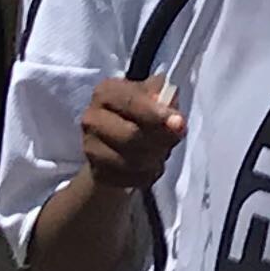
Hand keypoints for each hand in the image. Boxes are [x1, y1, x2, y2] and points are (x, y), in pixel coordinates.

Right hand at [79, 77, 186, 194]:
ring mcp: (90, 146)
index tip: (180, 124)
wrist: (119, 142)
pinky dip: (147, 176)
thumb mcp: (156, 97)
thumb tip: (170, 113)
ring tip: (162, 153)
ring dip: (155, 160)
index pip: (132, 102)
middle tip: (173, 142)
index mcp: (106, 91)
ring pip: (130, 161)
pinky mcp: (96, 171)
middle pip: (130, 135)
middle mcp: (91, 117)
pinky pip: (128, 179)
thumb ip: (166, 99)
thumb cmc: (142, 112)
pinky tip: (151, 167)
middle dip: (159, 141)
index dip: (157, 114)